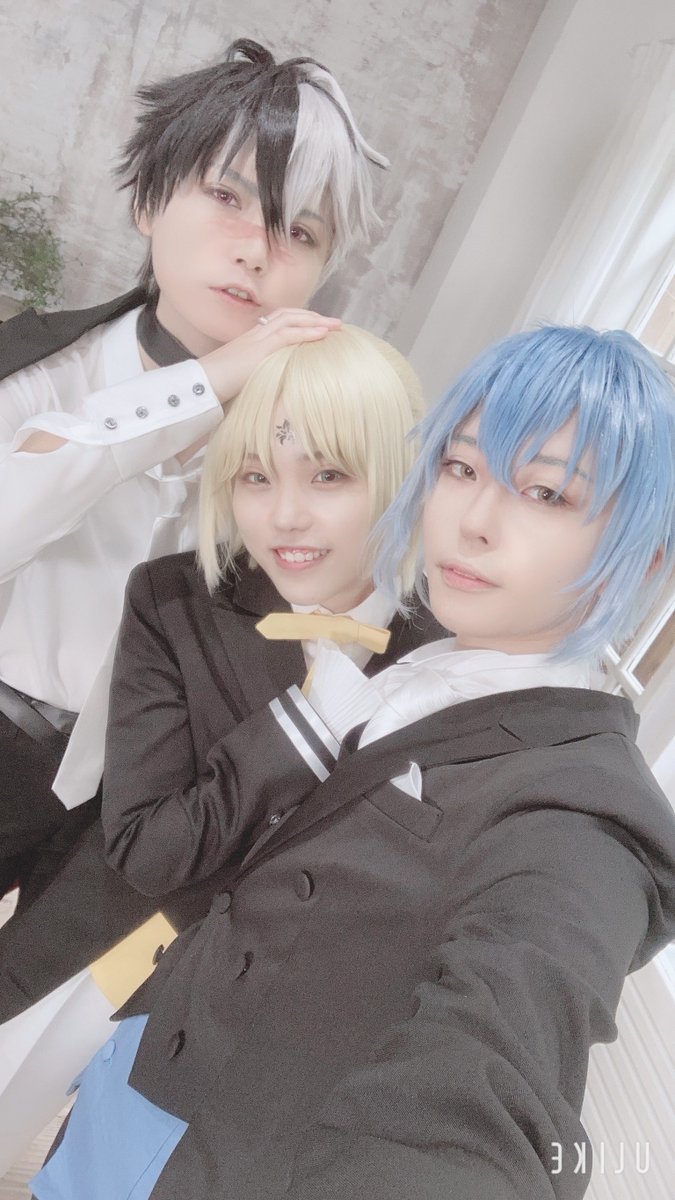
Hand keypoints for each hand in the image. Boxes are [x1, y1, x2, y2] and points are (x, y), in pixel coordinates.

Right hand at [199, 308, 341, 405]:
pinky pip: (288, 334)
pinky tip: (323, 334)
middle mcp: (255, 333)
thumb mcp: (244, 376)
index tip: (318, 326)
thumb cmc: (218, 385)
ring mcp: (257, 338)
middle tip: (334, 322)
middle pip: (288, 315)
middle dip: (313, 316)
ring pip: (291, 320)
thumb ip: (259, 373)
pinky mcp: (259, 348)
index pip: (279, 321)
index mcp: (251, 339)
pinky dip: (307, 332)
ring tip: (334, 325)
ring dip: (315, 320)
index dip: (300, 321)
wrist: (203, 384)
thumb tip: (276, 383)